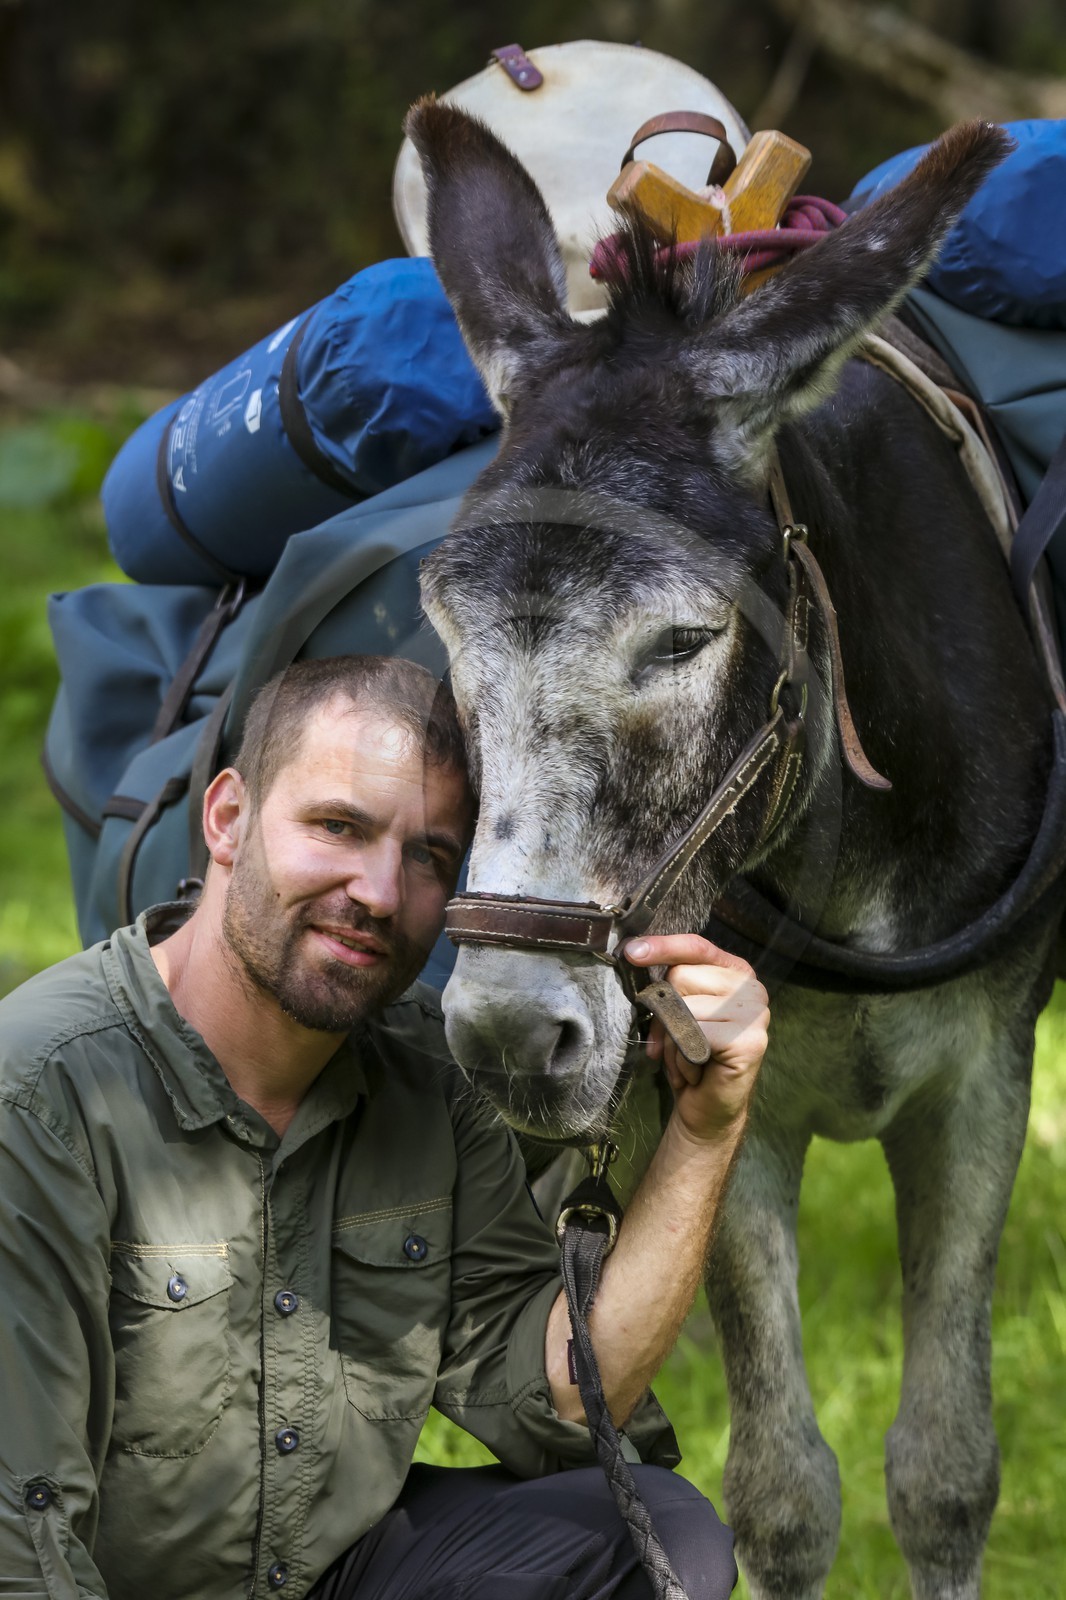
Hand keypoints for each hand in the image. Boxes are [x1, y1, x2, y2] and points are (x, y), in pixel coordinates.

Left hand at [624, 934, 768, 1143]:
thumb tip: (636, 956)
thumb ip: (667, 986)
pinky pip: (692, 1036)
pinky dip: (684, 1059)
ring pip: (681, 1009)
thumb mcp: (674, 1012)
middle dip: (664, 1013)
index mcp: (735, 972)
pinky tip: (698, 1070)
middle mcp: (751, 987)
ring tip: (689, 1058)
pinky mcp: (750, 1040)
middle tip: (674, 1042)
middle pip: (679, 976)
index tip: (632, 951)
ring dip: (672, 1042)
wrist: (706, 1109)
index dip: (662, 947)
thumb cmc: (689, 1056)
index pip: (695, 947)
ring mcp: (755, 1013)